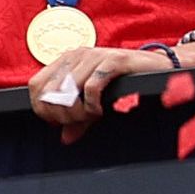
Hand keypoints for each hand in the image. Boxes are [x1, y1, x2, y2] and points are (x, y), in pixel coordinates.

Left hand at [29, 41, 179, 135]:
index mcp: (66, 61)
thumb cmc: (125, 82)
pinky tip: (101, 110)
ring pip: (68, 91)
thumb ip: (79, 119)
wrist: (159, 67)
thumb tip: (64, 138)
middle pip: (49, 92)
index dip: (42, 108)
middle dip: (61, 114)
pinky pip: (91, 88)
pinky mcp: (113, 61)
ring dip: (78, 112)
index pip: (35, 86)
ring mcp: (94, 56)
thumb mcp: (96, 101)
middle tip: (79, 121)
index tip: (59, 122)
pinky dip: (92, 105)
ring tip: (92, 116)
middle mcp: (76, 55)